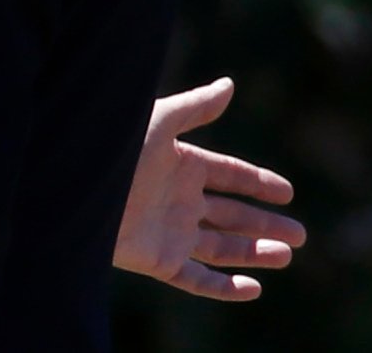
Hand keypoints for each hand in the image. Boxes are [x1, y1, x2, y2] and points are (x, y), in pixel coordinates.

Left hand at [114, 77, 306, 299]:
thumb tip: (229, 84)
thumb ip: (194, 107)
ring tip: (286, 254)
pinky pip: (195, 278)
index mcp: (178, 163)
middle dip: (264, 223)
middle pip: (229, 214)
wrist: (70, 185)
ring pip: (219, 247)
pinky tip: (254, 288)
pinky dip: (224, 287)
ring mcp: (167, 230)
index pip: (228, 174)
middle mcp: (176, 198)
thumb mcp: (156, 121)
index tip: (287, 191)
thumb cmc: (110, 148)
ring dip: (253, 252)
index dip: (257, 183)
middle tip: (302, 235)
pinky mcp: (155, 259)